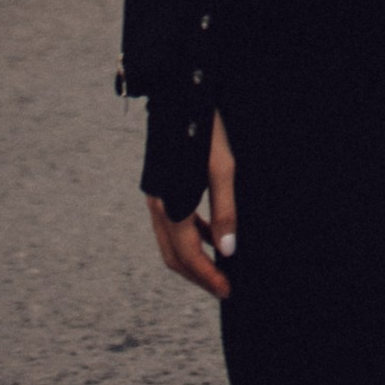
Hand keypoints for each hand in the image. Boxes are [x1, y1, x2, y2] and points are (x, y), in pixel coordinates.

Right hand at [147, 113, 235, 299]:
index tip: (226, 290)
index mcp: (171, 204)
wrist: (177, 94)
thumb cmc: (204, 127)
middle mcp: (158, 206)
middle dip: (198, 275)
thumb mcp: (223, 167)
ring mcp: (156, 197)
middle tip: (222, 287)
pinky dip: (190, 237)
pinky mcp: (160, 188)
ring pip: (171, 243)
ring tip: (218, 267)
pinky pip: (172, 224)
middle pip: (174, 256)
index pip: (187, 256)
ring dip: (193, 259)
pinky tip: (211, 235)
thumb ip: (225, 210)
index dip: (207, 276)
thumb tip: (228, 250)